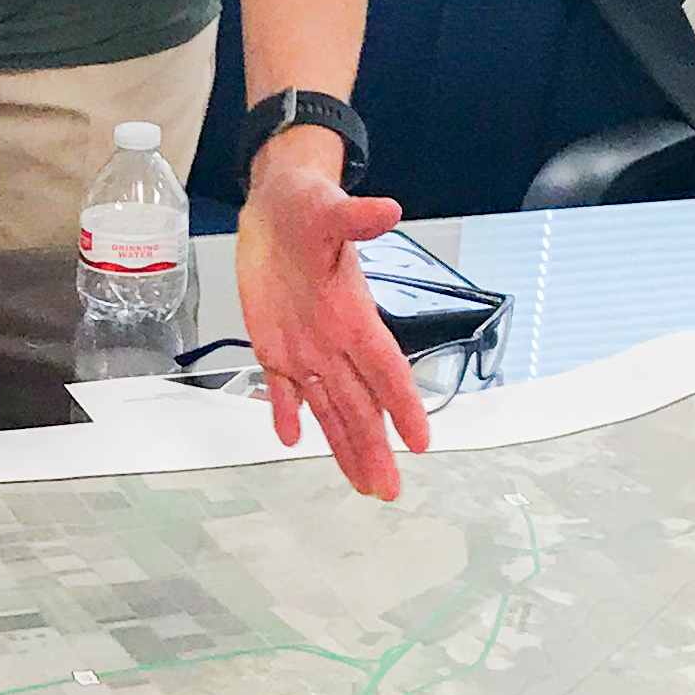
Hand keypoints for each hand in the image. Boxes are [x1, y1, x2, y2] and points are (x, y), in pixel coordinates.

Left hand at [232, 129, 430, 499]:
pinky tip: (291, 440)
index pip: (385, 369)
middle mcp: (334, 339)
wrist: (277, 204)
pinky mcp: (274, 344)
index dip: (403, 404)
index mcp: (353, 314)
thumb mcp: (329, 209)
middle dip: (374, 447)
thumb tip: (386, 209)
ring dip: (343, 445)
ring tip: (364, 484)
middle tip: (388, 490)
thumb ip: (356, 218)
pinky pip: (282, 388)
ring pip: (329, 407)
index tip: (420, 441)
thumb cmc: (310, 206)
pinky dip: (285, 413)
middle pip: (360, 404)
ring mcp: (305, 346)